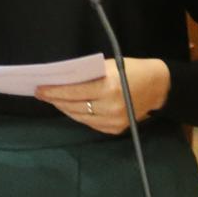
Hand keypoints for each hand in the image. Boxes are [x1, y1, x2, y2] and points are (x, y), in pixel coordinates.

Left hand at [35, 58, 170, 133]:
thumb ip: (86, 75)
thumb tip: (62, 80)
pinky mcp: (116, 129)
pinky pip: (90, 123)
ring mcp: (114, 121)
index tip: (39, 89)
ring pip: (80, 117)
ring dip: (64, 108)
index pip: (74, 92)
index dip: (54, 92)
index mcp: (109, 88)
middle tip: (41, 94)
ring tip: (53, 100)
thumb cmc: (130, 71)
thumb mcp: (108, 67)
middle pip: (74, 106)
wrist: (158, 87)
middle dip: (55, 100)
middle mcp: (111, 107)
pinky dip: (79, 115)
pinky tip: (69, 107)